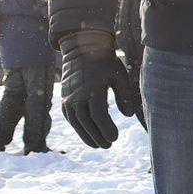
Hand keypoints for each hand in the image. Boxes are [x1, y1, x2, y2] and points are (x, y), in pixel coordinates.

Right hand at [60, 30, 140, 148]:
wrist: (82, 49)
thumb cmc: (104, 62)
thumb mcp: (119, 75)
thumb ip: (124, 95)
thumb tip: (127, 115)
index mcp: (92, 89)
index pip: (98, 115)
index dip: (106, 128)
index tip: (115, 137)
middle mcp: (77, 96)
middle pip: (86, 122)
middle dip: (97, 136)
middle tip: (108, 145)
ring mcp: (68, 98)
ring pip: (76, 122)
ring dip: (86, 136)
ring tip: (98, 145)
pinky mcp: (65, 99)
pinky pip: (70, 117)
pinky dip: (78, 128)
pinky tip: (88, 135)